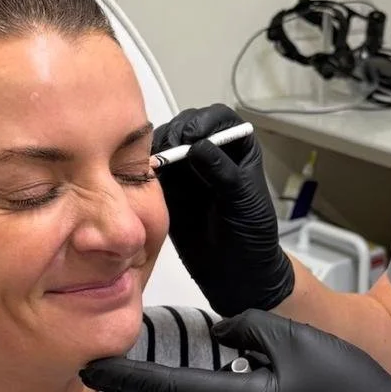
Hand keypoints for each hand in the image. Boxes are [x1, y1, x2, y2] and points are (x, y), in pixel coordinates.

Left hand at [84, 309, 390, 391]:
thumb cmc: (346, 386)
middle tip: (114, 364)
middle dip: (155, 381)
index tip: (88, 370)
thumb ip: (243, 329)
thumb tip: (222, 335)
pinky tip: (266, 381)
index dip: (124, 378)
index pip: (165, 389)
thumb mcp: (290, 338)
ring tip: (235, 363)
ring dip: (210, 383)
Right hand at [153, 105, 294, 315]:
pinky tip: (140, 177)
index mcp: (237, 148)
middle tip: (165, 153)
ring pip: (165, 144)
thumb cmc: (250, 233)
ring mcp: (187, 169)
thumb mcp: (242, 201)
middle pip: (186, 126)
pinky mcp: (168, 188)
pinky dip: (143, 169)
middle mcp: (210, 152)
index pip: (218, 119)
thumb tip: (198, 146)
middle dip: (174, 133)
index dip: (203, 121)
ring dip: (156, 149)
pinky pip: (152, 169)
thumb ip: (223, 172)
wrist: (236, 271)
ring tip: (151, 165)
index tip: (191, 138)